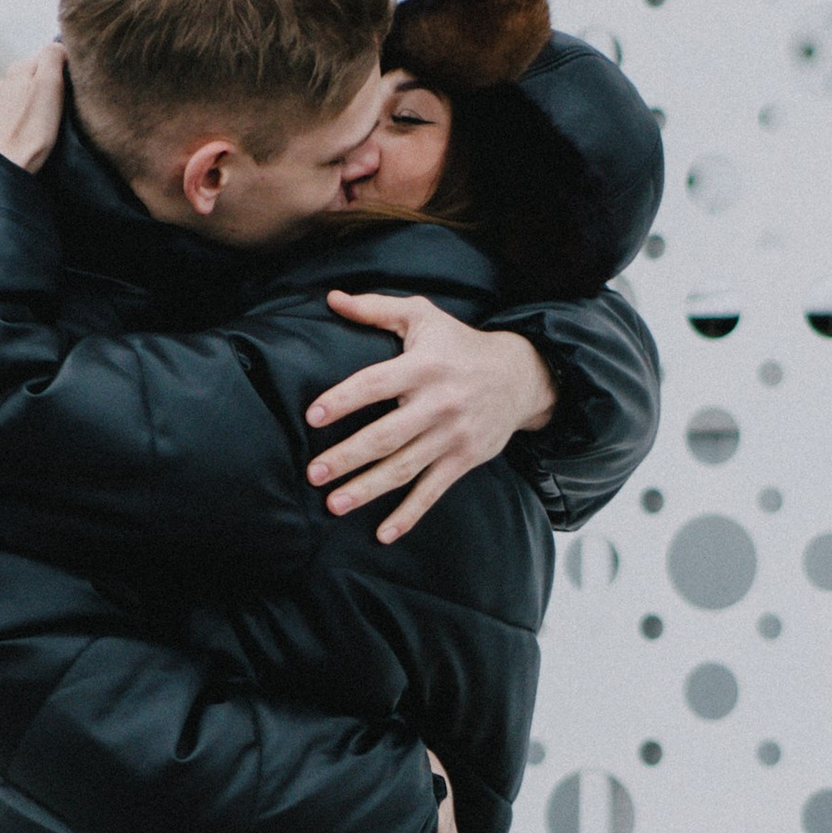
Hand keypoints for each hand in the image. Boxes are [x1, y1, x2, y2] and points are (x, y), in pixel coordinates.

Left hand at [0, 40, 65, 173]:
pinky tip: (30, 129)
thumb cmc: (32, 129)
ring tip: (46, 120)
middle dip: (47, 85)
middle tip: (62, 105)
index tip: (71, 86)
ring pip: (22, 94)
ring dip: (34, 102)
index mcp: (18, 69)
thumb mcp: (50, 85)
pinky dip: (22, 117)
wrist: (8, 165)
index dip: (63, 68)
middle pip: (33, 75)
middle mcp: (4, 82)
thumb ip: (52, 57)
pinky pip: (13, 113)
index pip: (47, 55)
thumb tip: (57, 45)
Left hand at [304, 294, 555, 539]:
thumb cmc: (458, 344)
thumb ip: (376, 308)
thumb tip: (332, 299)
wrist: (518, 376)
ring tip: (334, 504)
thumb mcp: (422, 316)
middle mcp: (438, 403)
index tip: (313, 416)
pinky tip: (383, 533)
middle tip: (313, 473)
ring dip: (367, 489)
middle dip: (347, 456)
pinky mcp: (463, 459)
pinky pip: (432, 491)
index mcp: (423, 366)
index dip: (344, 400)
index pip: (375, 383)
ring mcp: (451, 435)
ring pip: (404, 468)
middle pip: (386, 435)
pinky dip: (409, 514)